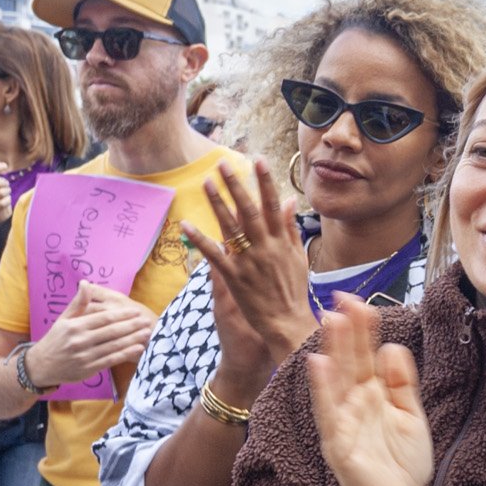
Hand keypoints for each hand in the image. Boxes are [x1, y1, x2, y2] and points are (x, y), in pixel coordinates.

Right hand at [27, 281, 157, 387]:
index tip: (136, 311)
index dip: (122, 314)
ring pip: (114, 346)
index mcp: (74, 326)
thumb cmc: (55, 339)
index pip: (103, 318)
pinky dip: (126, 354)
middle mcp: (80, 341)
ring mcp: (85, 356)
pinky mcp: (88, 369)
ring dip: (133, 339)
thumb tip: (85, 282)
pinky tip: (138, 348)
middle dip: (132, 326)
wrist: (41, 366)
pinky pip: (111, 360)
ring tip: (147, 332)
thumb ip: (78, 303)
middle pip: (111, 331)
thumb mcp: (63, 319)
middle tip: (147, 320)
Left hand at [183, 158, 315, 397]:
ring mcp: (249, 263)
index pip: (273, 205)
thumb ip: (290, 229)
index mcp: (282, 243)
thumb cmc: (294, 292)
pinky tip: (187, 224)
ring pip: (231, 228)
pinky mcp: (234, 278)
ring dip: (218, 204)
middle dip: (236, 186)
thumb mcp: (298, 257)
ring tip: (206, 182)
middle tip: (223, 164)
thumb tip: (289, 201)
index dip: (265, 182)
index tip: (258, 161)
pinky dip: (201, 239)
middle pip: (249, 211)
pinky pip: (215, 255)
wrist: (288, 324)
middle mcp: (266, 249)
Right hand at [307, 297, 433, 485]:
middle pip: (349, 361)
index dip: (363, 329)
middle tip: (344, 298)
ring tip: (330, 321)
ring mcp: (344, 423)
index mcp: (372, 395)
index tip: (361, 301)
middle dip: (347, 331)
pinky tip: (319, 365)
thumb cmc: (401, 461)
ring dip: (332, 351)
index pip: (366, 355)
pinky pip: (329, 414)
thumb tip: (393, 347)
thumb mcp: (410, 415)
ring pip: (336, 381)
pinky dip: (323, 390)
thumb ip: (402, 384)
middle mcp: (354, 404)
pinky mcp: (339, 445)